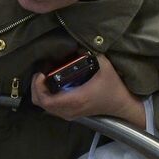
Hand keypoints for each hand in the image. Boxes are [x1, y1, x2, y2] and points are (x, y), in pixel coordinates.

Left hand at [31, 53, 145, 127]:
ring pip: (45, 108)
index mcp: (75, 99)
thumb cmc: (113, 86)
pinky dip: (47, 98)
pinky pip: (52, 109)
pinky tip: (52, 86)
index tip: (41, 73)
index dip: (38, 87)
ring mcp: (70, 114)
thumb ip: (91, 52)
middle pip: (41, 104)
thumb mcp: (104, 66)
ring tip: (45, 78)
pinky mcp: (72, 114)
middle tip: (40, 74)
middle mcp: (69, 110)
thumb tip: (77, 43)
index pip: (46, 100)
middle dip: (36, 88)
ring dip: (41, 93)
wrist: (122, 104)